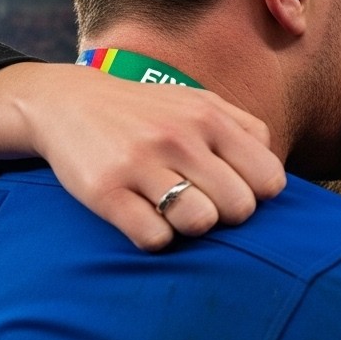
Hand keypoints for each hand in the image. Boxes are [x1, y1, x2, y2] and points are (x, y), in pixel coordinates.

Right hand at [0, 65, 286, 249]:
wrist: (66, 102)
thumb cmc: (145, 111)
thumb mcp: (198, 102)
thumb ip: (245, 130)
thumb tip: (275, 177)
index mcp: (209, 116)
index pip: (269, 179)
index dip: (256, 195)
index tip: (232, 192)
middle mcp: (178, 137)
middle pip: (239, 208)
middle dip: (225, 215)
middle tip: (200, 204)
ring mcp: (140, 162)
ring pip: (200, 223)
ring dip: (190, 227)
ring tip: (172, 212)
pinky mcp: (105, 190)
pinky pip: (154, 237)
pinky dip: (154, 237)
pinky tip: (143, 218)